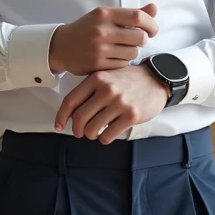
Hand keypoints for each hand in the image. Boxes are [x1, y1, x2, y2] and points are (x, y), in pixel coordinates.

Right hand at [48, 3, 158, 75]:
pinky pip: (123, 65)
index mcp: (104, 14)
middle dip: (143, 40)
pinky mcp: (98, 65)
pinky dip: (122, 62)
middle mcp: (102, 30)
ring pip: (133, 53)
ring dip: (132, 52)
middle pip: (140, 37)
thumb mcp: (105, 16)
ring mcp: (99, 49)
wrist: (61, 46)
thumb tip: (154, 8)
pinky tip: (114, 57)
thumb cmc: (87, 29)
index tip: (152, 30)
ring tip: (122, 49)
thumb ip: (130, 13)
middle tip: (137, 40)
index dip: (151, 24)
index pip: (138, 17)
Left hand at [54, 64, 169, 143]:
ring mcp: (119, 102)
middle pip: (80, 117)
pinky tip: (107, 134)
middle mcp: (106, 89)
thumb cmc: (127, 80)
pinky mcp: (131, 115)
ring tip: (95, 132)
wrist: (155, 79)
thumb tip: (71, 113)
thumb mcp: (106, 76)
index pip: (70, 100)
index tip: (59, 125)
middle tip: (80, 132)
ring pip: (93, 129)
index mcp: (96, 78)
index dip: (61, 116)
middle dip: (77, 129)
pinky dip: (104, 138)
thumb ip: (89, 90)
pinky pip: (108, 135)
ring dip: (91, 135)